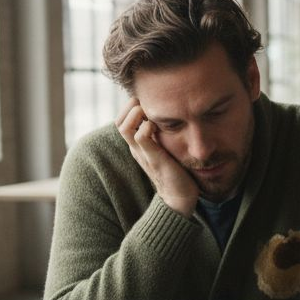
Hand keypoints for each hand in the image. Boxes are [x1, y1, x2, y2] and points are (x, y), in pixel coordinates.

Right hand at [116, 98, 199, 217]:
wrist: (180, 198)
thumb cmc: (176, 171)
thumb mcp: (166, 148)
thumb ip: (163, 135)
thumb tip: (170, 117)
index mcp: (138, 145)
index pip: (122, 120)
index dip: (131, 106)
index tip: (150, 102)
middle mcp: (136, 148)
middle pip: (119, 121)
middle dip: (131, 106)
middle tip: (149, 103)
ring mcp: (142, 153)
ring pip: (124, 127)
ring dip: (137, 113)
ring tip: (152, 112)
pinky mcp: (153, 158)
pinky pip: (141, 136)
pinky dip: (148, 126)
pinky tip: (160, 125)